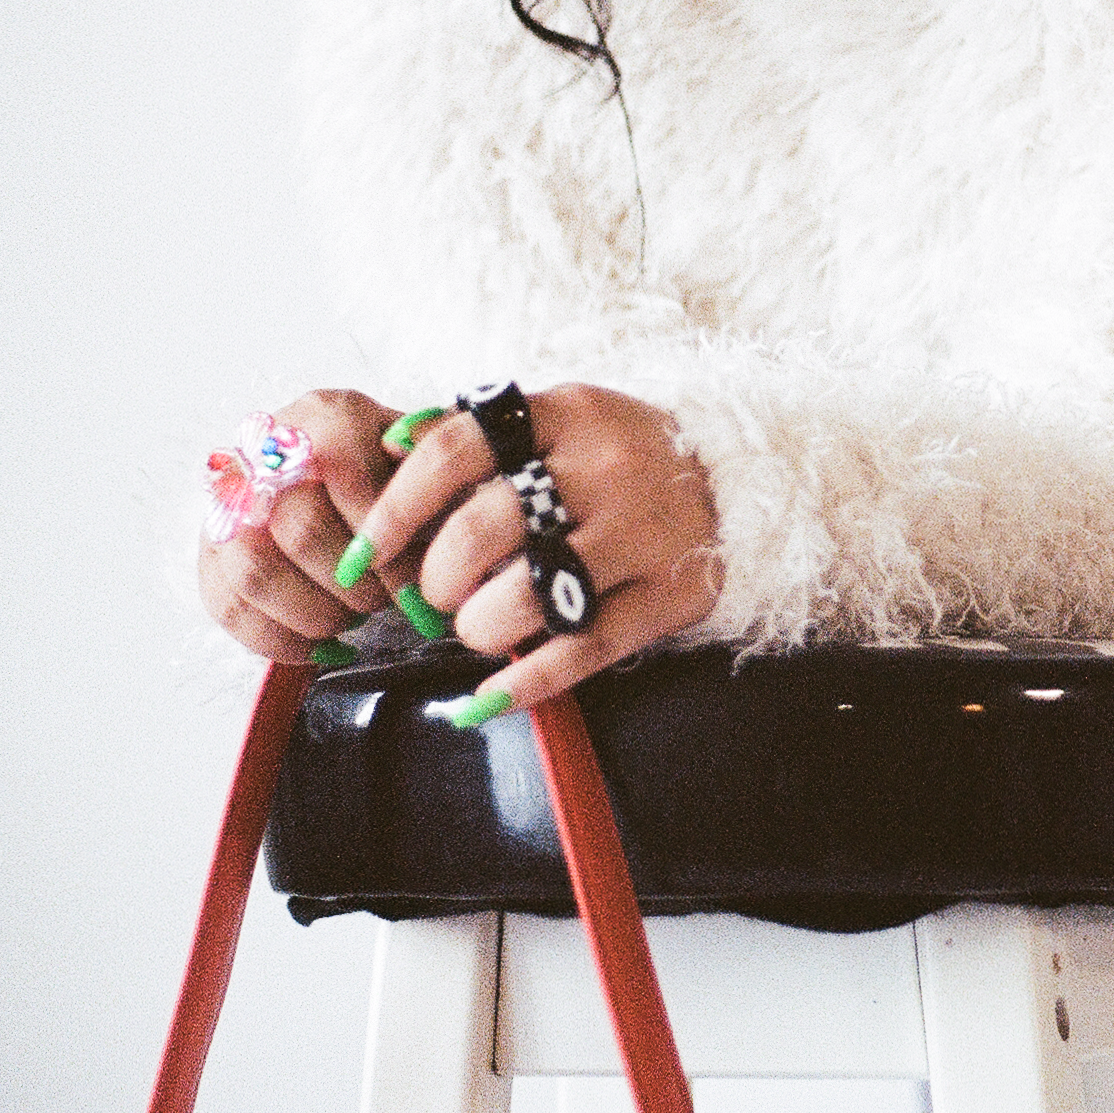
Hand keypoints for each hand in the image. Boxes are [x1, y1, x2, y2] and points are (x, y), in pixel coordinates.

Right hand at [196, 388, 405, 662]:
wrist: (347, 482)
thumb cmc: (396, 478)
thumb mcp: (429, 456)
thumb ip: (435, 465)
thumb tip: (430, 484)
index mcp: (327, 416)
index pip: (343, 470)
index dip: (381, 533)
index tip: (414, 578)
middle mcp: (267, 452)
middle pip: (298, 526)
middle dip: (352, 583)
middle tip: (383, 602)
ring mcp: (229, 503)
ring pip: (255, 570)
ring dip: (314, 612)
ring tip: (350, 617)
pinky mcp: (210, 554)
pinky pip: (228, 607)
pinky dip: (279, 639)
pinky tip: (320, 644)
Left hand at [354, 386, 721, 708]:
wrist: (747, 480)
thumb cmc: (625, 456)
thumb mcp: (560, 422)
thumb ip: (476, 435)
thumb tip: (384, 446)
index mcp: (567, 414)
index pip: (455, 451)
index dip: (397, 508)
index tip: (366, 553)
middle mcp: (606, 468)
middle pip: (483, 531)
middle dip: (438, 579)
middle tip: (437, 596)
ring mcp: (644, 533)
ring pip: (531, 596)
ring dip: (480, 628)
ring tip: (479, 629)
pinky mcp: (671, 594)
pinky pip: (584, 650)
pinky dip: (526, 682)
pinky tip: (487, 698)